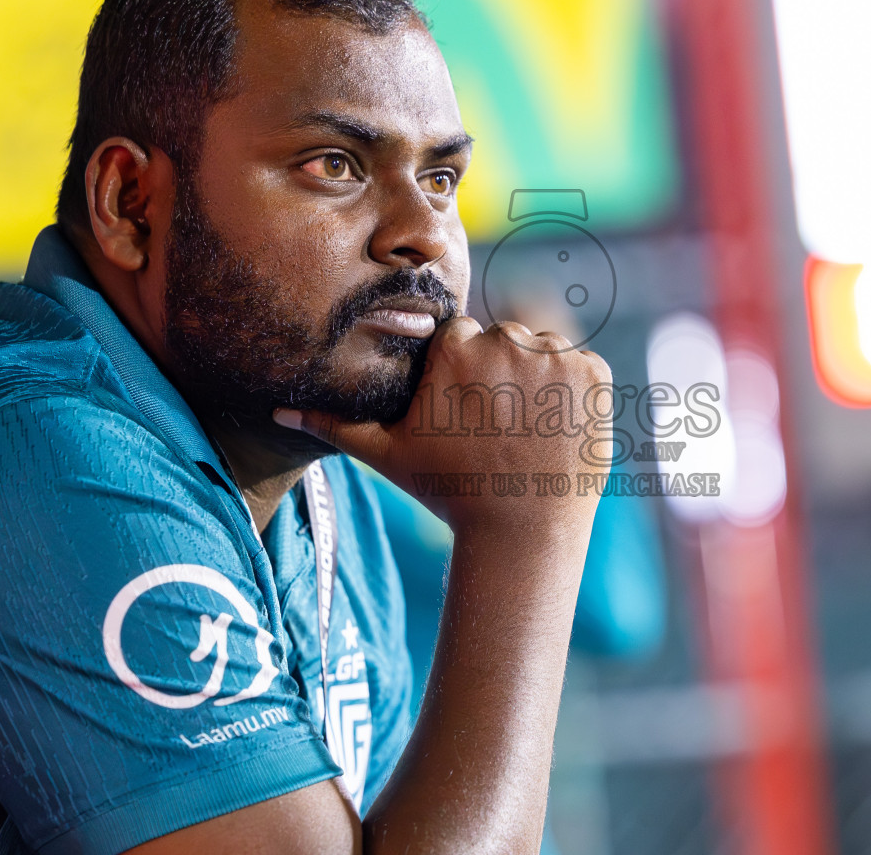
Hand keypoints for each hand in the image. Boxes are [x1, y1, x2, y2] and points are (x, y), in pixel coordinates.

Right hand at [274, 318, 610, 534]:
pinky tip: (554, 432)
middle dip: (501, 376)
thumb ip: (335, 423)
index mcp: (456, 347)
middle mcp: (506, 339)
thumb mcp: (387, 455)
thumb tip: (276, 408)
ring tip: (526, 433)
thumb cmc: (449, 491)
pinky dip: (573, 394)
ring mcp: (556, 356)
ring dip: (538, 382)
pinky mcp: (594, 373)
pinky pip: (582, 367)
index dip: (463, 378)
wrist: (522, 531)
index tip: (466, 416)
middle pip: (504, 341)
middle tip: (497, 430)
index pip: (461, 339)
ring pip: (543, 352)